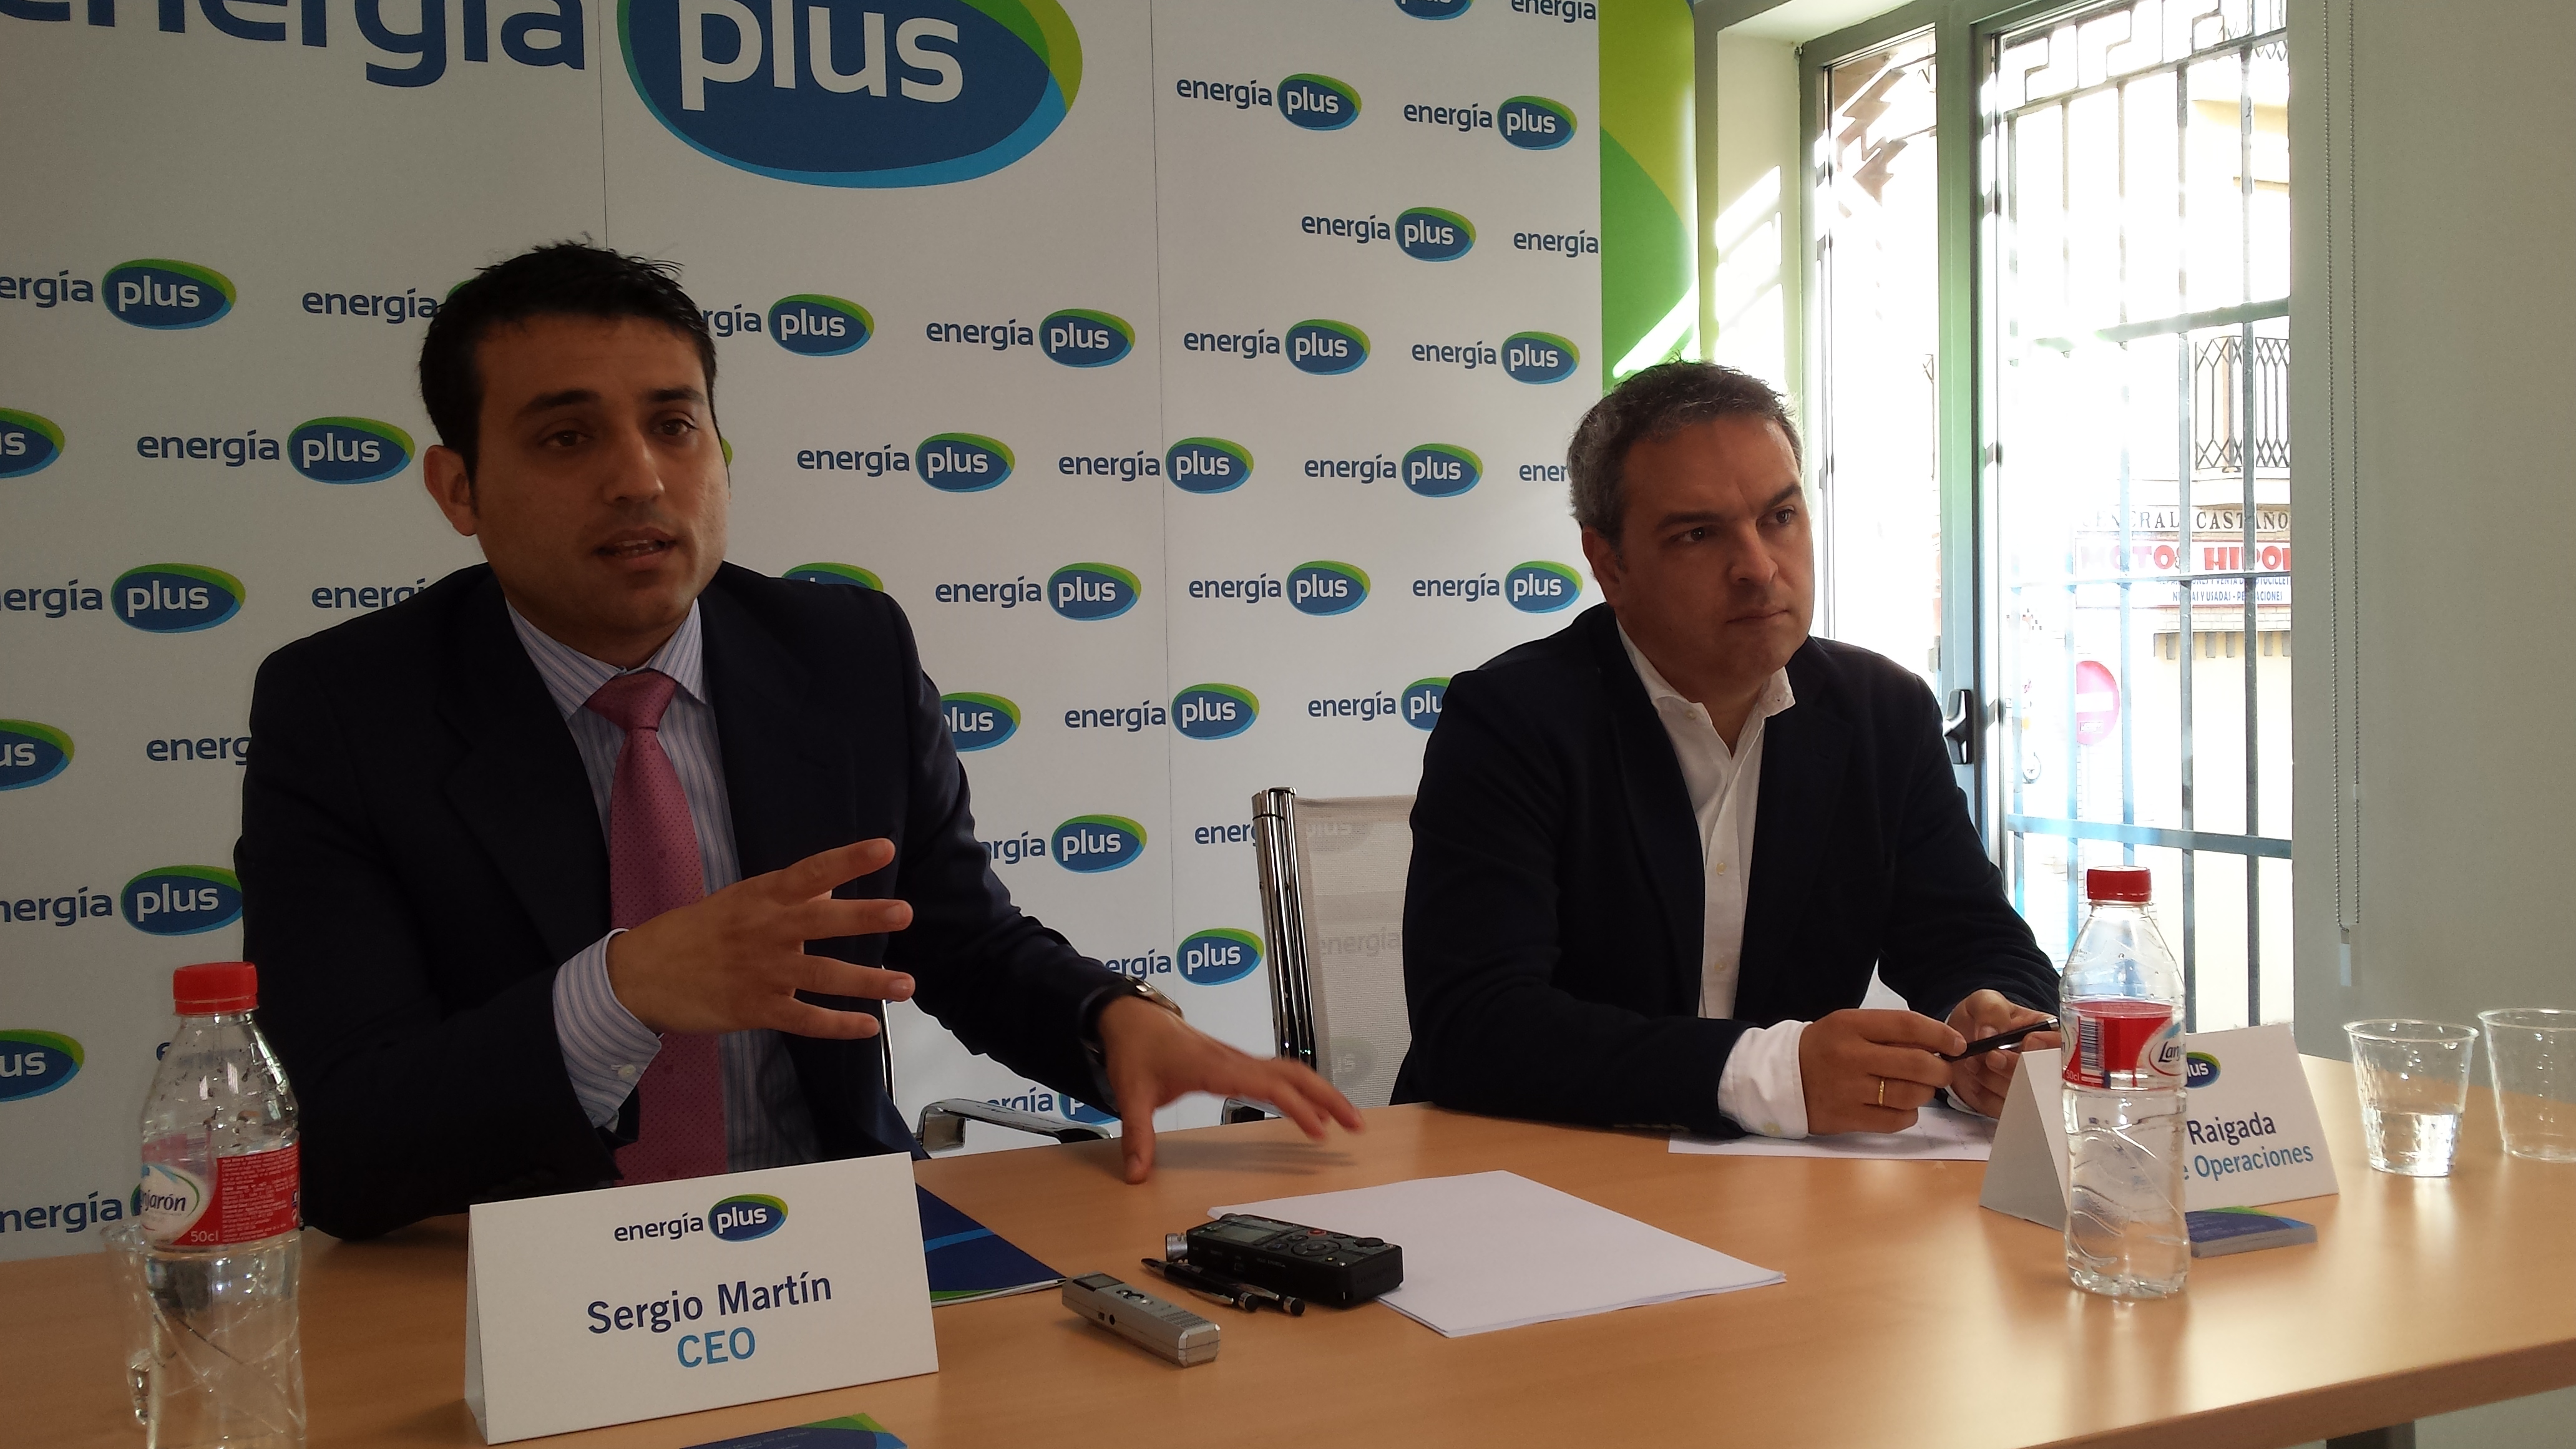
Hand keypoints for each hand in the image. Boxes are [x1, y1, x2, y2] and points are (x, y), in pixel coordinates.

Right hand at [607, 839, 916, 1036]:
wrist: (642, 974)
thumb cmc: (696, 932)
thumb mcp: (740, 902)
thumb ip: (787, 896)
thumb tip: (831, 885)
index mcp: (761, 897)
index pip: (810, 871)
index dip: (847, 859)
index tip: (884, 848)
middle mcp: (765, 931)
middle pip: (821, 921)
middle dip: (864, 916)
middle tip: (904, 912)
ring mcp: (761, 972)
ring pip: (822, 976)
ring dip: (867, 982)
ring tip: (906, 984)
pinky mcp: (754, 1009)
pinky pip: (804, 1019)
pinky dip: (837, 1025)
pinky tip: (867, 1027)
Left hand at [1095, 997, 1365, 1182]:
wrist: (1134, 1018)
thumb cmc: (1136, 1051)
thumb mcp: (1131, 1093)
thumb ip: (1137, 1134)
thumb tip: (1136, 1174)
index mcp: (1214, 1067)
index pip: (1266, 1084)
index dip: (1296, 1106)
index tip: (1320, 1129)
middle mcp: (1234, 1061)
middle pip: (1293, 1073)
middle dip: (1328, 1096)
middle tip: (1356, 1124)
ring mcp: (1238, 1061)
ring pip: (1291, 1071)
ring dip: (1321, 1092)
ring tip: (1348, 1120)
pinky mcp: (1237, 1065)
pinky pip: (1279, 1074)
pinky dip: (1303, 1090)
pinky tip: (1315, 1110)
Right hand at [1798, 1009, 1962, 1134]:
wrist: (1781, 1079)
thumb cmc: (1824, 1048)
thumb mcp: (1848, 1026)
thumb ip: (1887, 1032)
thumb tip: (1938, 1045)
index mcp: (1851, 1026)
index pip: (1907, 1025)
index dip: (1940, 1034)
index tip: (1957, 1044)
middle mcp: (1850, 1056)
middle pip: (1916, 1063)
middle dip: (1941, 1069)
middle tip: (1943, 1070)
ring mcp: (1849, 1090)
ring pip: (1911, 1095)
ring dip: (1926, 1093)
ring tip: (1919, 1088)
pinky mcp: (1848, 1118)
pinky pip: (1897, 1120)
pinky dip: (1908, 1114)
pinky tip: (1900, 1106)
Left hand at [1943, 989, 2059, 1117]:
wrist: (1959, 1043)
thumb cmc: (1982, 1019)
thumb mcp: (1985, 1001)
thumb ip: (1992, 1010)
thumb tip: (1991, 1033)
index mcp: (2049, 1035)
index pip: (2065, 1046)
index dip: (2052, 1047)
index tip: (2028, 1040)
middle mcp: (2046, 1065)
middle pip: (2047, 1078)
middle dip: (2015, 1067)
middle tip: (1991, 1056)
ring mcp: (2031, 1089)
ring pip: (2023, 1096)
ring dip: (1994, 1080)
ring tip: (1974, 1063)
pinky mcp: (2012, 1107)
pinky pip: (2003, 1109)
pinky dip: (1984, 1096)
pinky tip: (1975, 1080)